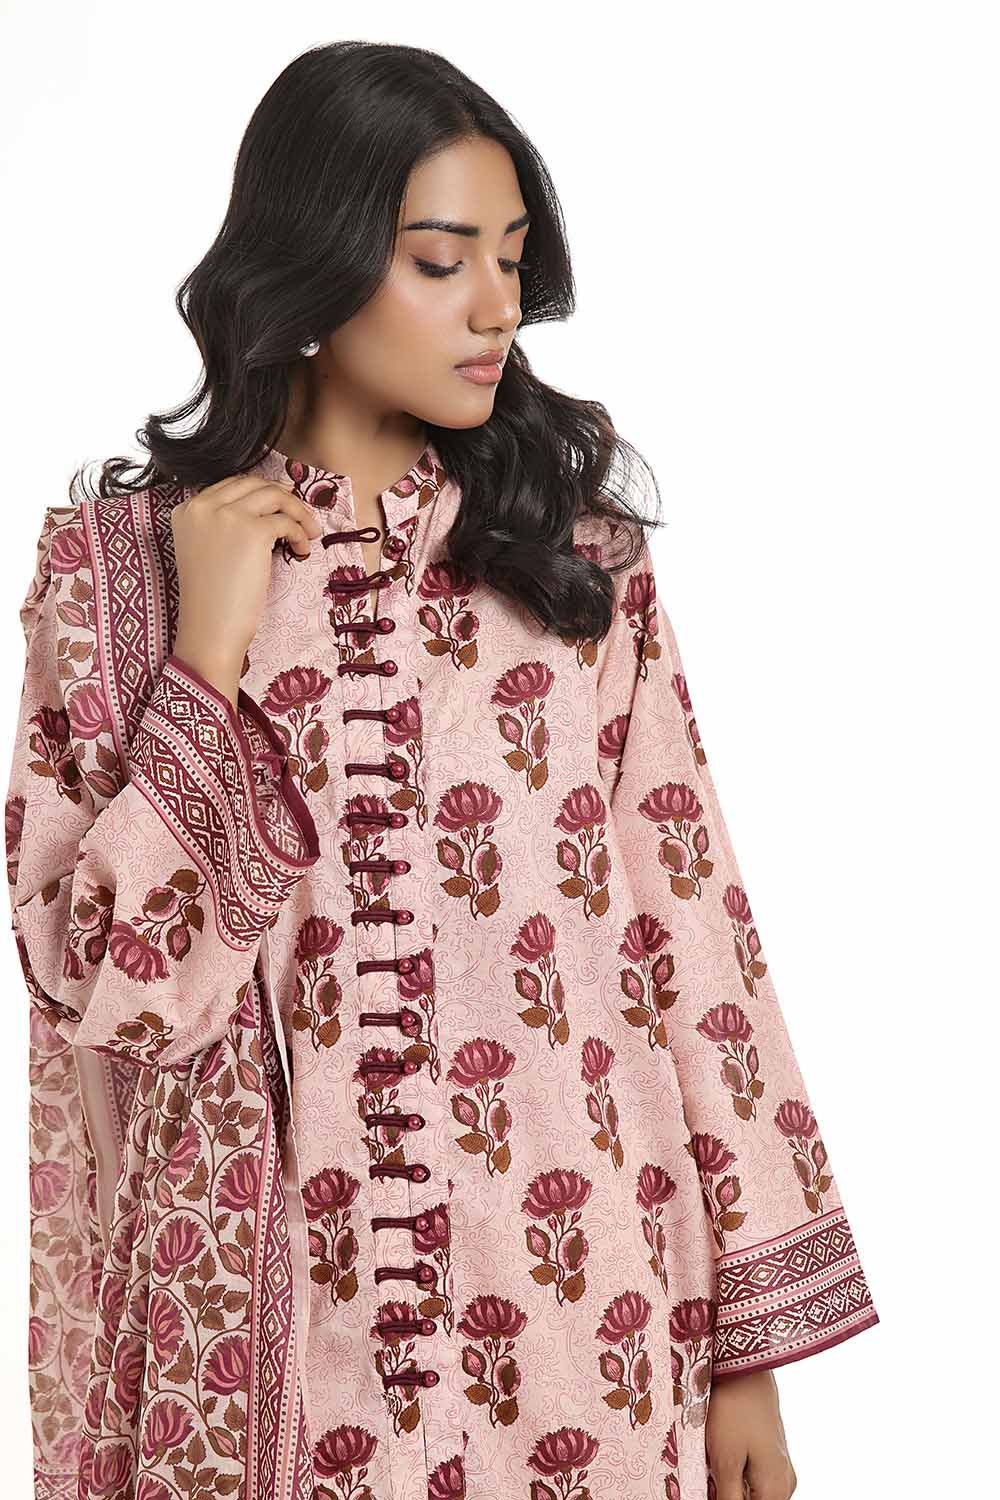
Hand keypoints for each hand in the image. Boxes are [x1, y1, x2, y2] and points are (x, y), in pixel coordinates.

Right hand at [170, 473, 322, 706]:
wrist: (210, 628)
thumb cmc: (211, 599)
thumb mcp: (205, 550)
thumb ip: (220, 525)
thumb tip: (263, 509)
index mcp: (187, 510)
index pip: (230, 486)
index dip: (259, 494)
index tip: (278, 507)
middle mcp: (203, 506)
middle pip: (253, 483)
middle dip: (281, 497)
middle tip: (299, 514)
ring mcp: (228, 515)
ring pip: (274, 495)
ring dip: (298, 511)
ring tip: (309, 532)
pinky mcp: (253, 530)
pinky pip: (286, 521)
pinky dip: (300, 532)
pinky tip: (301, 549)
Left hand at [707, 1368, 796, 1498]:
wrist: (745, 1367)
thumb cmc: (734, 1409)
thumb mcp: (724, 1461)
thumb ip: (728, 1498)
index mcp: (776, 1490)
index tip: (711, 1486)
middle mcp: (785, 1483)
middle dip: (727, 1494)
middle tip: (710, 1473)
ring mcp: (780, 1467)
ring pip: (753, 1492)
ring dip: (731, 1487)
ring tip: (712, 1463)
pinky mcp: (771, 1452)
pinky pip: (753, 1477)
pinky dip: (736, 1474)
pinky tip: (719, 1456)